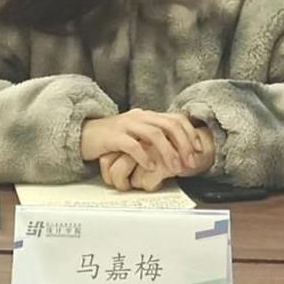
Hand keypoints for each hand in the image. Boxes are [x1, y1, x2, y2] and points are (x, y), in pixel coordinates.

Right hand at [100, 125, 215, 191]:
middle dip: (184, 144)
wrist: (84, 134)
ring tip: (175, 168)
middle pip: (169, 125)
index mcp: (147, 115)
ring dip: (168, 152)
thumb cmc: (113, 138)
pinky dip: (144, 157)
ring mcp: (126, 124)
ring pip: (154, 134)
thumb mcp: (137, 134)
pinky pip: (132, 145)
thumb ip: (155, 137)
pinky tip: (150, 167)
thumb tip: (179, 149)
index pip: (175, 119)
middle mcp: (139, 116)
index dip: (190, 134)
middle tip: (190, 162)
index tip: (198, 150)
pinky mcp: (113, 136)